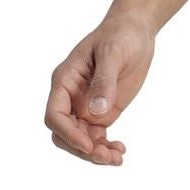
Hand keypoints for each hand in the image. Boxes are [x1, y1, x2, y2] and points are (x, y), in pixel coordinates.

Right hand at [44, 13, 155, 165]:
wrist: (134, 32)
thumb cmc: (120, 36)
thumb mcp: (113, 55)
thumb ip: (104, 82)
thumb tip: (96, 112)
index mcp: (65, 80)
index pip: (55, 115)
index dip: (68, 134)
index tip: (89, 147)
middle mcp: (70, 96)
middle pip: (64, 133)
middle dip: (82, 150)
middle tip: (108, 157)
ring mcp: (85, 106)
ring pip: (81, 140)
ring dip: (96, 154)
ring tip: (118, 158)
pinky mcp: (102, 113)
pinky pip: (96, 138)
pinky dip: (106, 149)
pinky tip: (121, 151)